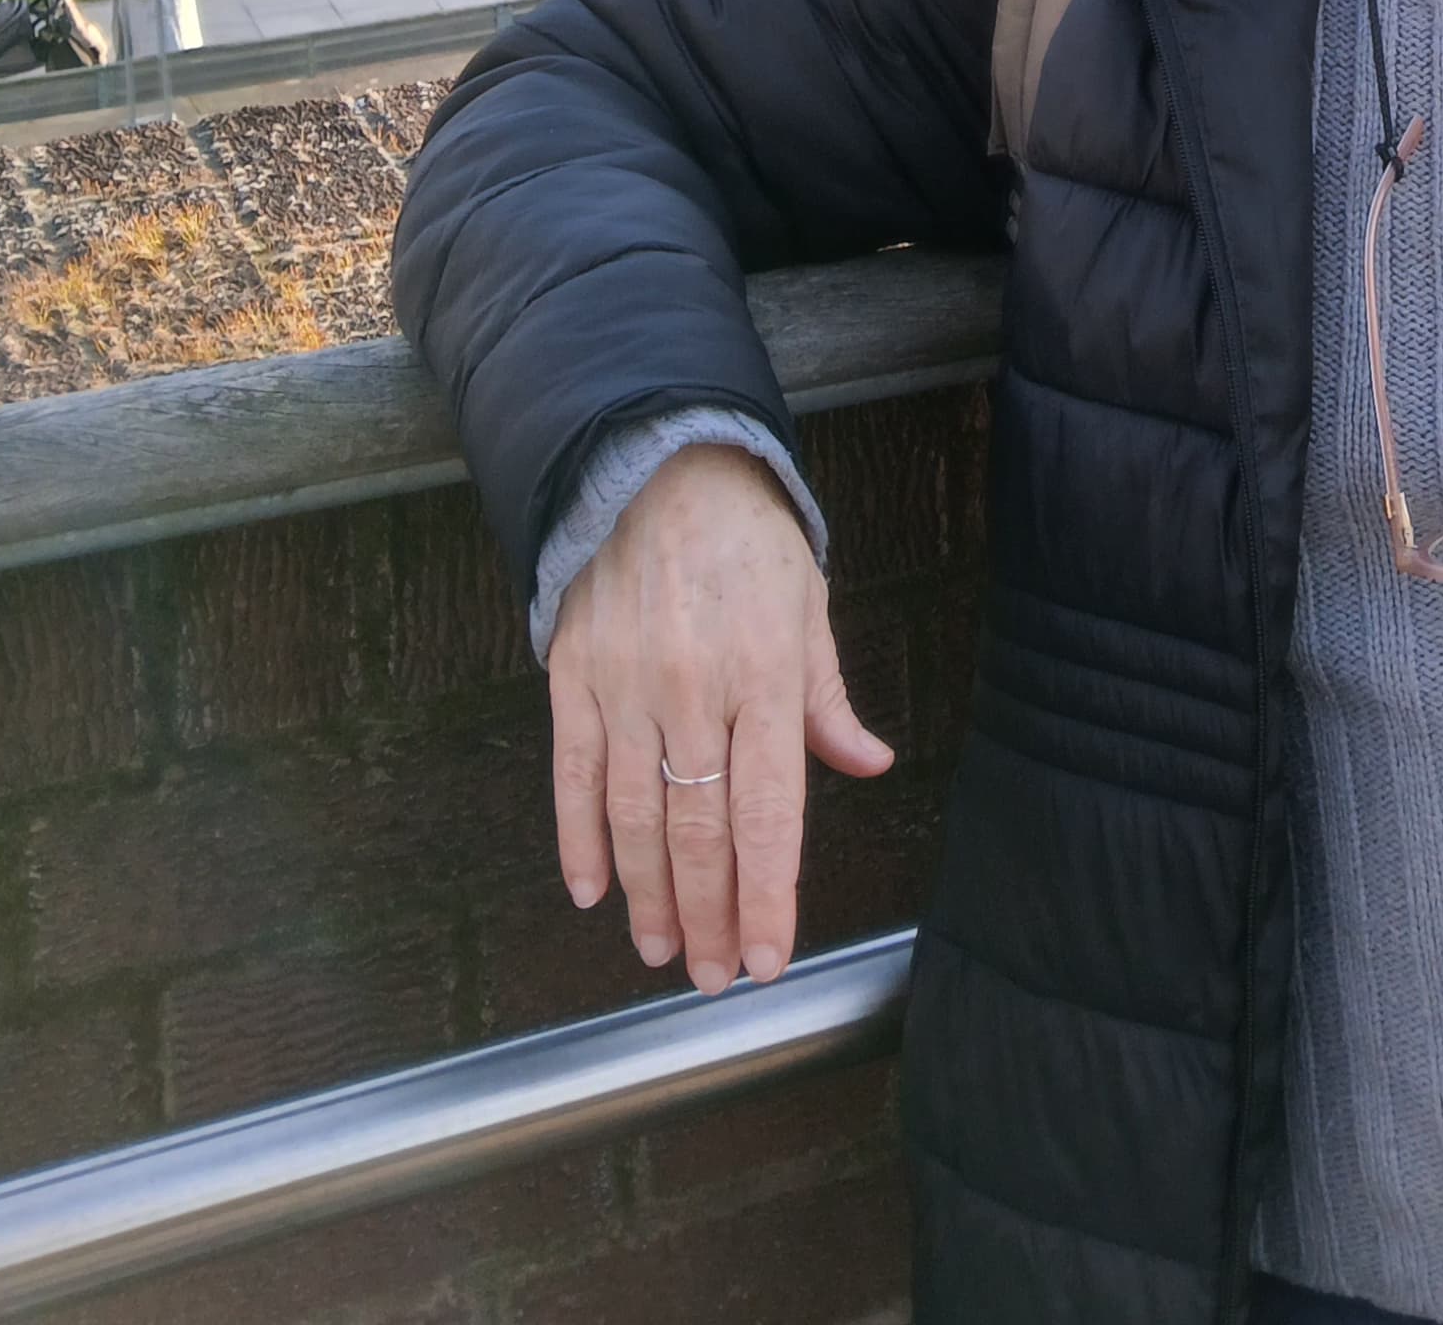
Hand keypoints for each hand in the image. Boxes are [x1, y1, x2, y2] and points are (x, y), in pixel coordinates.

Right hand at [547, 445, 892, 996]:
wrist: (658, 465)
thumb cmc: (747, 540)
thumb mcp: (807, 606)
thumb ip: (828, 698)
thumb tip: (869, 765)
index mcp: (767, 675)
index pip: (770, 811)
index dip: (769, 894)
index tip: (768, 959)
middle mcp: (696, 690)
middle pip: (701, 831)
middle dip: (709, 916)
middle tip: (713, 977)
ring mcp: (628, 686)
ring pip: (635, 818)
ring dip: (649, 895)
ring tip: (661, 951)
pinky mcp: (574, 676)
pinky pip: (573, 775)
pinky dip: (579, 841)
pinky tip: (593, 892)